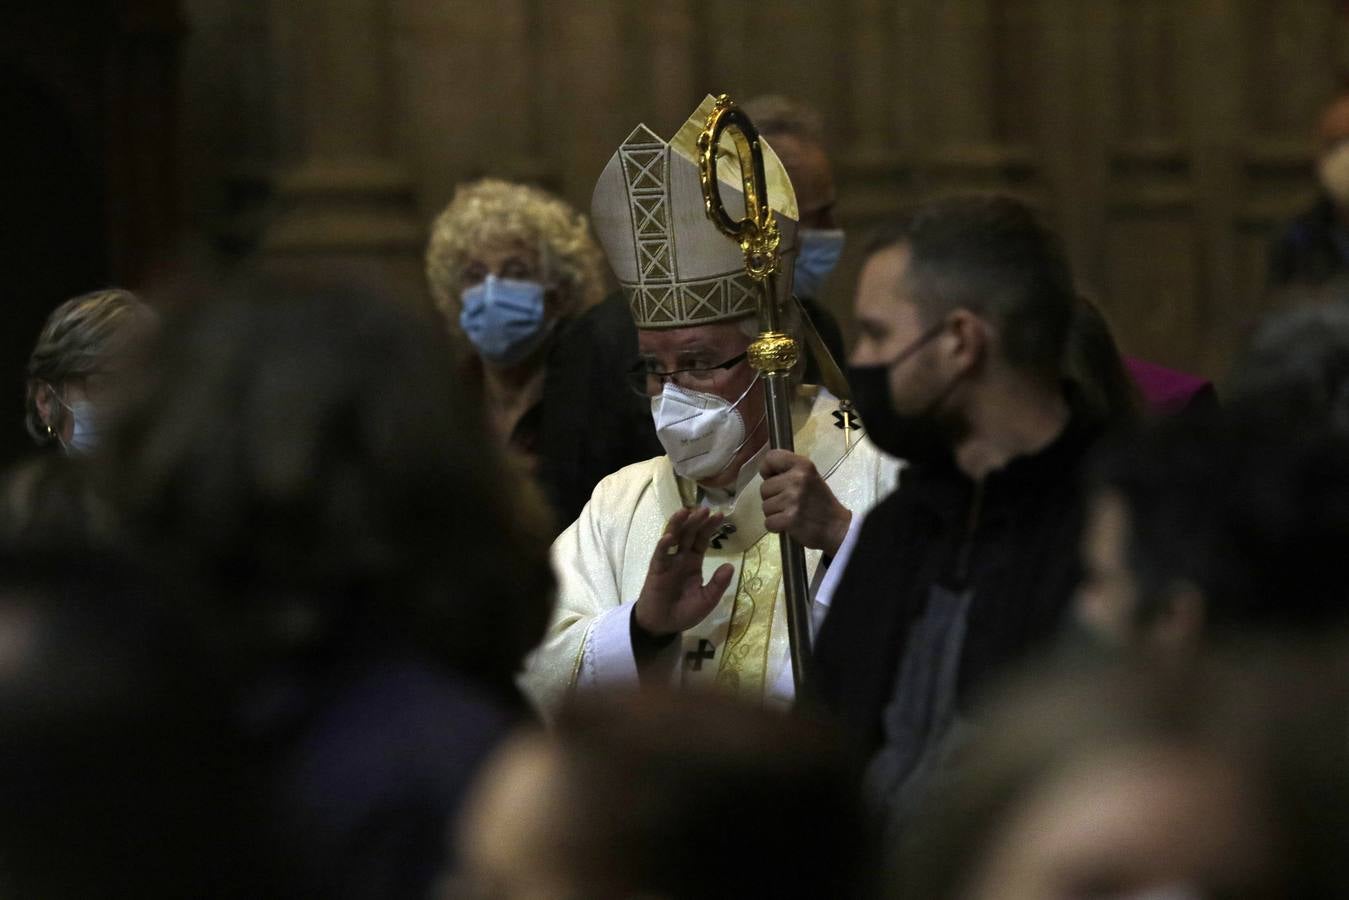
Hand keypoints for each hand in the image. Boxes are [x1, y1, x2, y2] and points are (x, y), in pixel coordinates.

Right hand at [634, 507, 736, 637]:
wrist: (662, 626)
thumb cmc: (684, 612)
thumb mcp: (707, 599)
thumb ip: (718, 584)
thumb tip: (730, 565)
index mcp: (693, 562)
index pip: (702, 539)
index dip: (709, 527)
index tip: (719, 515)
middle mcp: (681, 557)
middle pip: (689, 534)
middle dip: (696, 521)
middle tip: (706, 509)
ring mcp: (668, 561)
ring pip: (673, 538)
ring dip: (678, 525)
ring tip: (686, 511)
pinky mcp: (656, 570)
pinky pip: (660, 555)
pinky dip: (664, 545)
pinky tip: (670, 537)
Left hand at [760, 449, 851, 555]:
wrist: (837, 527)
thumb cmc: (820, 502)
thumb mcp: (809, 477)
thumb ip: (789, 471)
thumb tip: (766, 473)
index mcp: (803, 465)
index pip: (770, 458)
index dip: (767, 470)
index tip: (774, 479)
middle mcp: (797, 479)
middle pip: (764, 488)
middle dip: (772, 497)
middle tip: (790, 503)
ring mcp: (793, 499)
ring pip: (765, 506)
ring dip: (775, 513)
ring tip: (791, 514)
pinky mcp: (790, 518)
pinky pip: (768, 522)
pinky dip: (776, 527)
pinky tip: (789, 525)